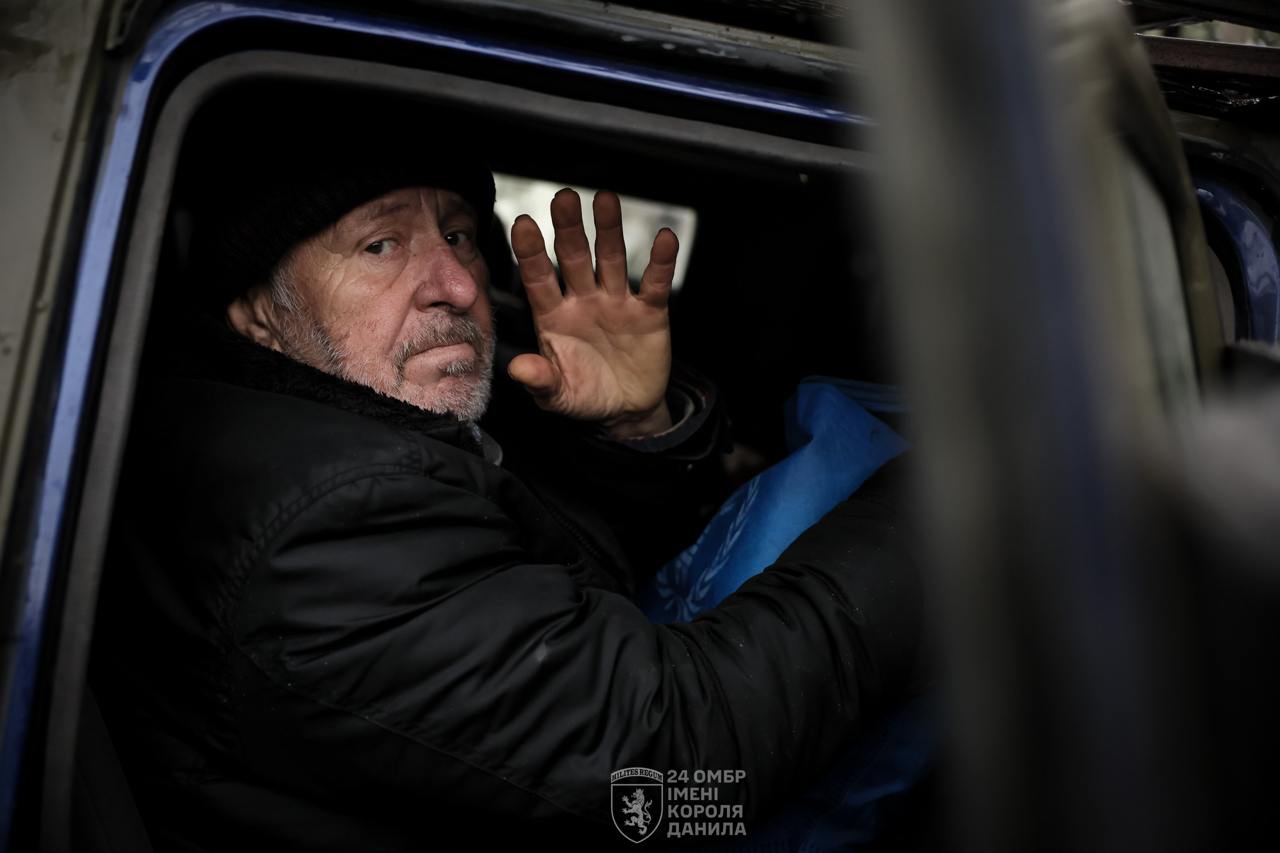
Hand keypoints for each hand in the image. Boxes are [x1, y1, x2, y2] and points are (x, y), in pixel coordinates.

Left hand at [509, 189, 676, 438]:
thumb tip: (516, 368)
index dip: (531, 253)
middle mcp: (583, 300)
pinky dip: (662, 262)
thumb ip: (539, 381)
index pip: (538, 279)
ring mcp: (616, 302)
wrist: (625, 410)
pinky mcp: (649, 312)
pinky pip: (656, 283)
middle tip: (564, 198)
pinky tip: (665, 239)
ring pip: (612, 259)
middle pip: (574, 257)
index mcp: (553, 315)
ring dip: (609, 230)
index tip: (523, 225)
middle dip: (569, 228)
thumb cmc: (584, 396)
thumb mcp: (557, 396)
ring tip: (606, 200)